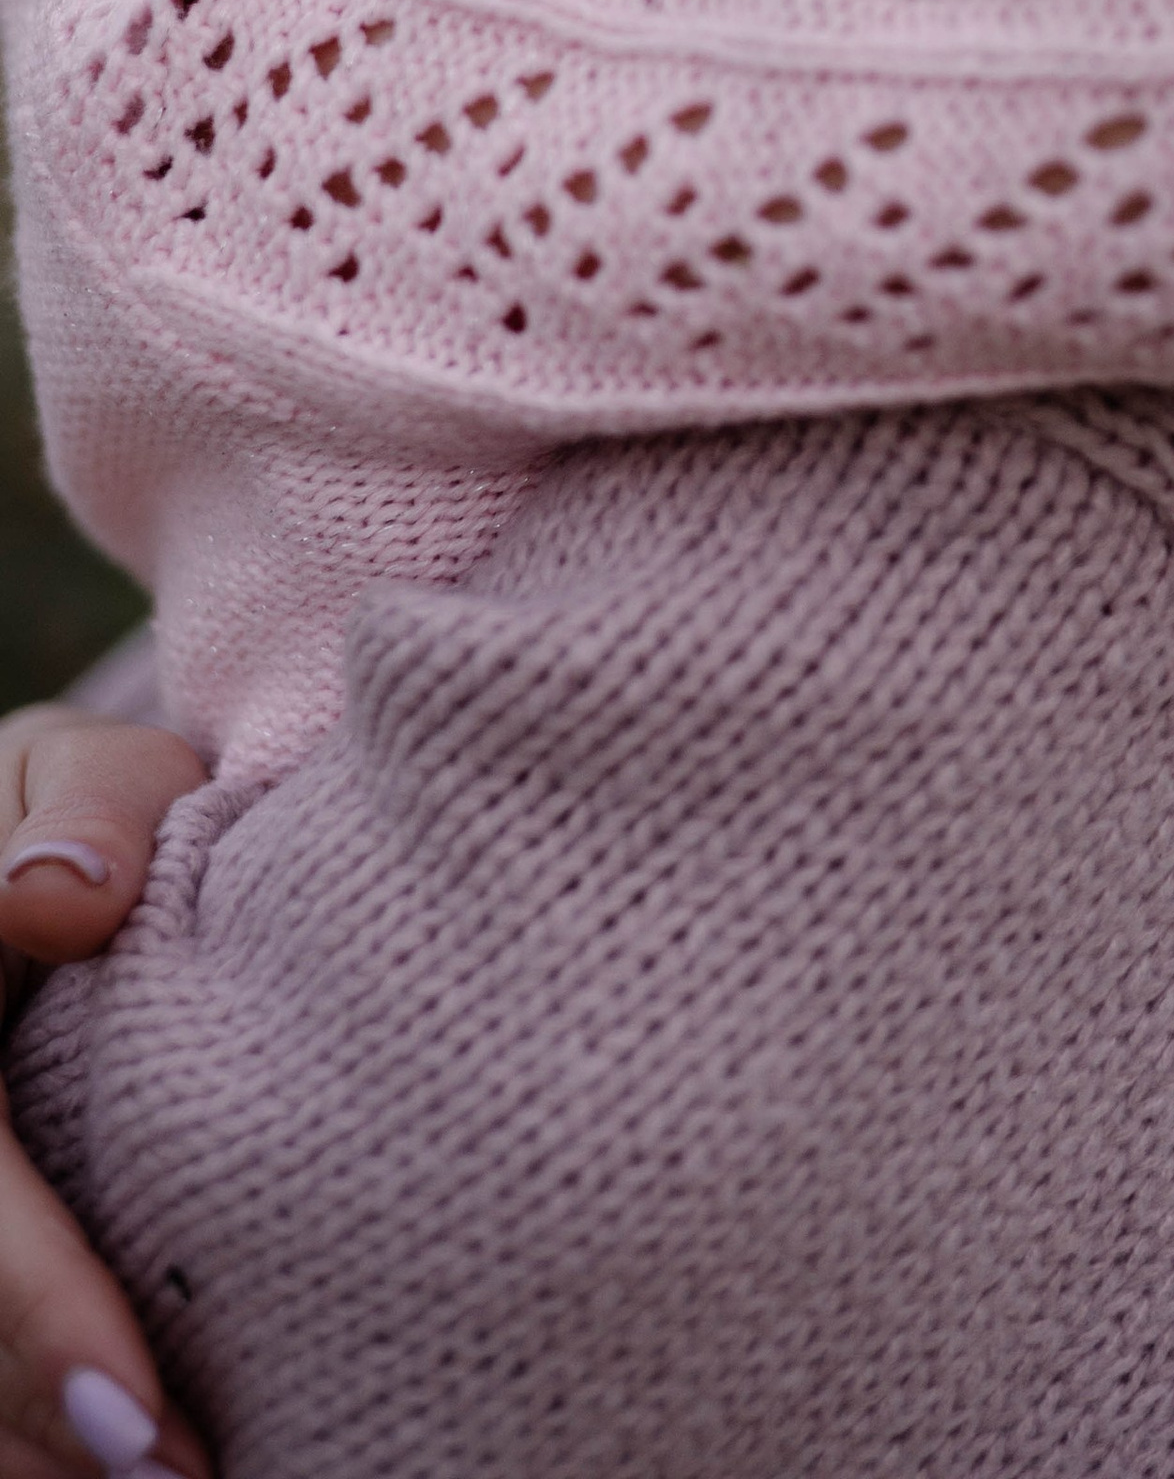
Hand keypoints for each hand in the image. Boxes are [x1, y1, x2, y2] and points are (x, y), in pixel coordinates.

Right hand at [0, 710, 209, 1478]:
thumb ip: (84, 811)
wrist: (23, 865)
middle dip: (33, 1421)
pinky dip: (19, 1434)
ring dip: (23, 1452)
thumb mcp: (73, 778)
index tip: (141, 1414)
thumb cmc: (77, 824)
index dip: (29, 1313)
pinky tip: (109, 1464)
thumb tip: (65, 892)